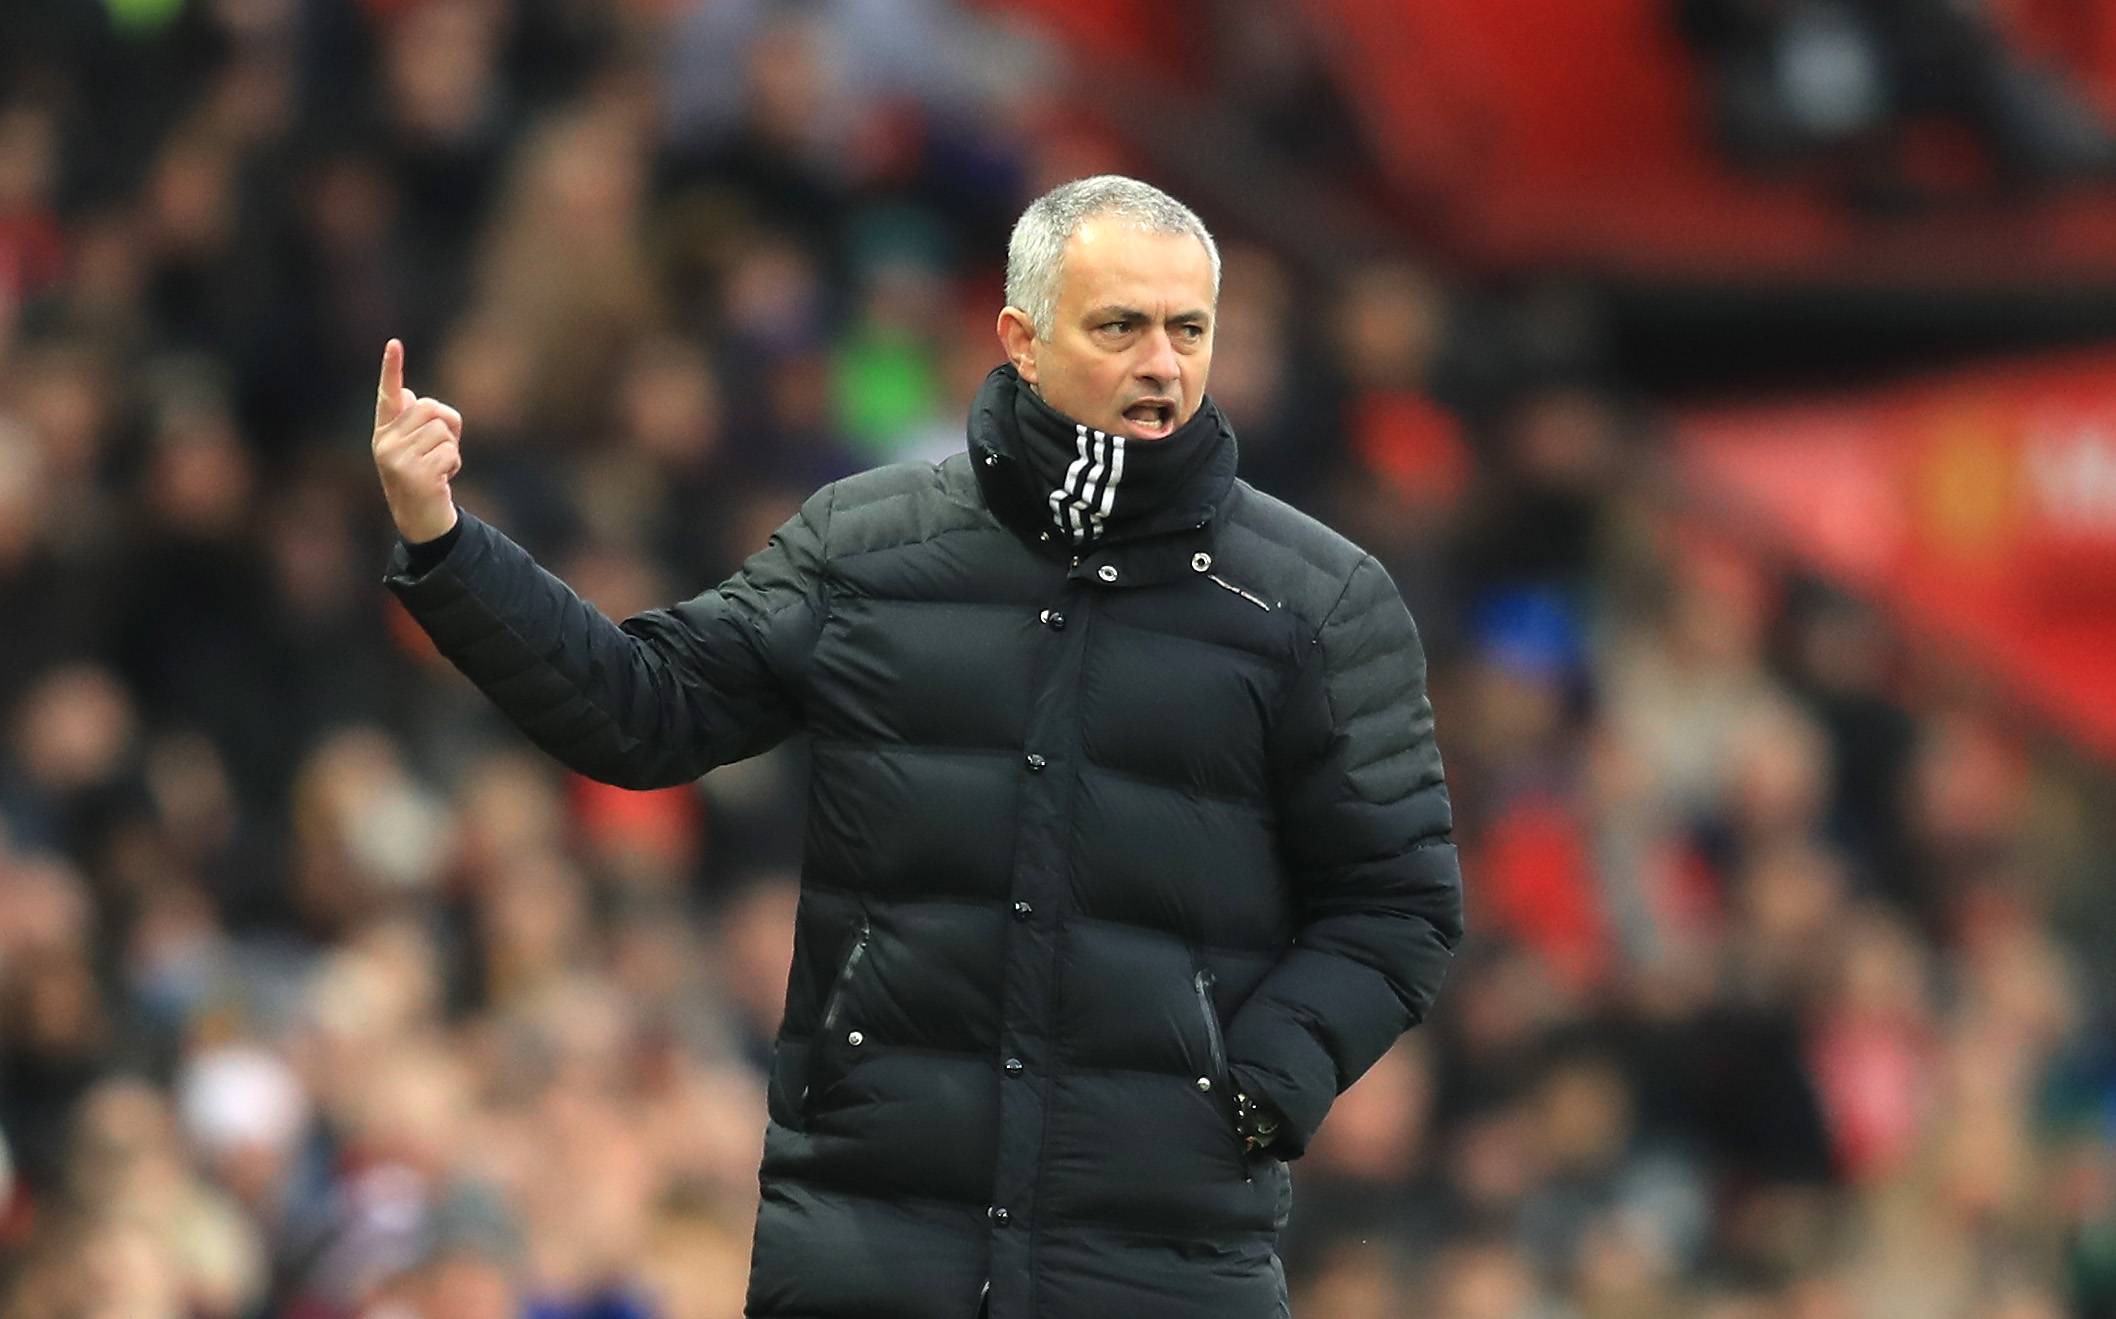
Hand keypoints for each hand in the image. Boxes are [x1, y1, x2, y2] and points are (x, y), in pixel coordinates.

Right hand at [371, 338, 462, 544]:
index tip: (395, 343)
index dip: (392, 368)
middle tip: (442, 449)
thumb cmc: (422, 477)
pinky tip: (442, 480)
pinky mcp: (416, 475)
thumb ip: (411, 421)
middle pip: (430, 408)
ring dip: (451, 448)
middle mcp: (384, 442)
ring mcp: (398, 460)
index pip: (388, 394)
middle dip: (447, 426)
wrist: (421, 520)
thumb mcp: (412, 447)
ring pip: (443, 431)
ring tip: (439, 467)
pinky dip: (454, 464)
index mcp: (384, 431)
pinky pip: (450, 452)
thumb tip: (409, 393)